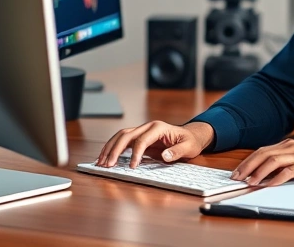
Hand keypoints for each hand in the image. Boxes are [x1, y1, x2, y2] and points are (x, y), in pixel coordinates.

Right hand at [96, 120, 215, 168]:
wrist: (191, 136)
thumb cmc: (190, 141)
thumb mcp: (188, 147)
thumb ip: (177, 151)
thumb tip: (165, 156)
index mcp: (158, 128)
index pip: (142, 140)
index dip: (135, 153)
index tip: (133, 167)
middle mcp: (148, 127)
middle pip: (126, 135)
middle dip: (115, 150)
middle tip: (108, 165)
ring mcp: (142, 131)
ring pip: (121, 136)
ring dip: (110, 148)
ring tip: (101, 162)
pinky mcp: (139, 137)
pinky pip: (123, 141)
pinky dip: (113, 148)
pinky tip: (106, 158)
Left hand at [231, 140, 293, 186]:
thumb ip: (287, 161)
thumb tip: (267, 173)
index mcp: (289, 144)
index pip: (263, 151)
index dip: (248, 161)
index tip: (237, 172)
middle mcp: (292, 147)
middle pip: (264, 154)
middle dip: (248, 166)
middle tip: (236, 177)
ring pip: (273, 161)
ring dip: (259, 172)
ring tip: (250, 182)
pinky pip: (290, 170)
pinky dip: (278, 178)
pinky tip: (271, 184)